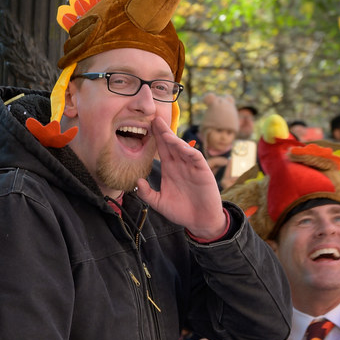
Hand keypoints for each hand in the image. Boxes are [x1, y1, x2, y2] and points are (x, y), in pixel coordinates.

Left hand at [136, 116, 226, 238]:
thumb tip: (137, 181)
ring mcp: (191, 166)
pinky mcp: (202, 171)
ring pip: (182, 148)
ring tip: (164, 132)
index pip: (161, 149)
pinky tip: (180, 146)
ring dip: (174, 140)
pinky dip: (188, 151)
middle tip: (154, 118)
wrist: (200, 221)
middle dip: (163, 131)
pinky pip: (195, 157)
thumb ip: (147, 193)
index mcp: (169, 168)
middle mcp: (180, 164)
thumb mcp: (159, 203)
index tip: (146, 125)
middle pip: (171, 144)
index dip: (155, 137)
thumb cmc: (181, 211)